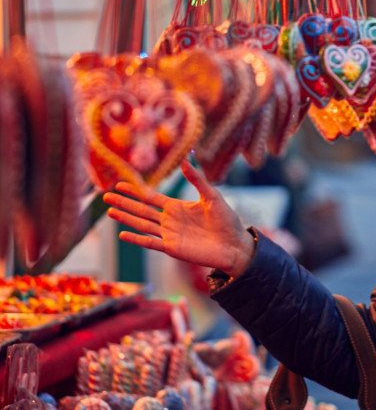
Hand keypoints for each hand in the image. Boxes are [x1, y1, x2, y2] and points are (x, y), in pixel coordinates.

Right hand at [103, 159, 255, 277]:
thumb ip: (197, 180)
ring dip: (126, 218)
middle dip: (124, 203)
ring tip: (110, 211)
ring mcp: (169, 235)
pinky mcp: (173, 248)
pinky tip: (122, 234)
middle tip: (105, 196)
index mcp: (177, 207)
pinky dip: (136, 239)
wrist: (235, 245)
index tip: (120, 184)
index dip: (135, 191)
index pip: (151, 197)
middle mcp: (170, 220)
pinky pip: (150, 243)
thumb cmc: (227, 221)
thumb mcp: (212, 196)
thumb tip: (184, 161)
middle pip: (141, 210)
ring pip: (142, 225)